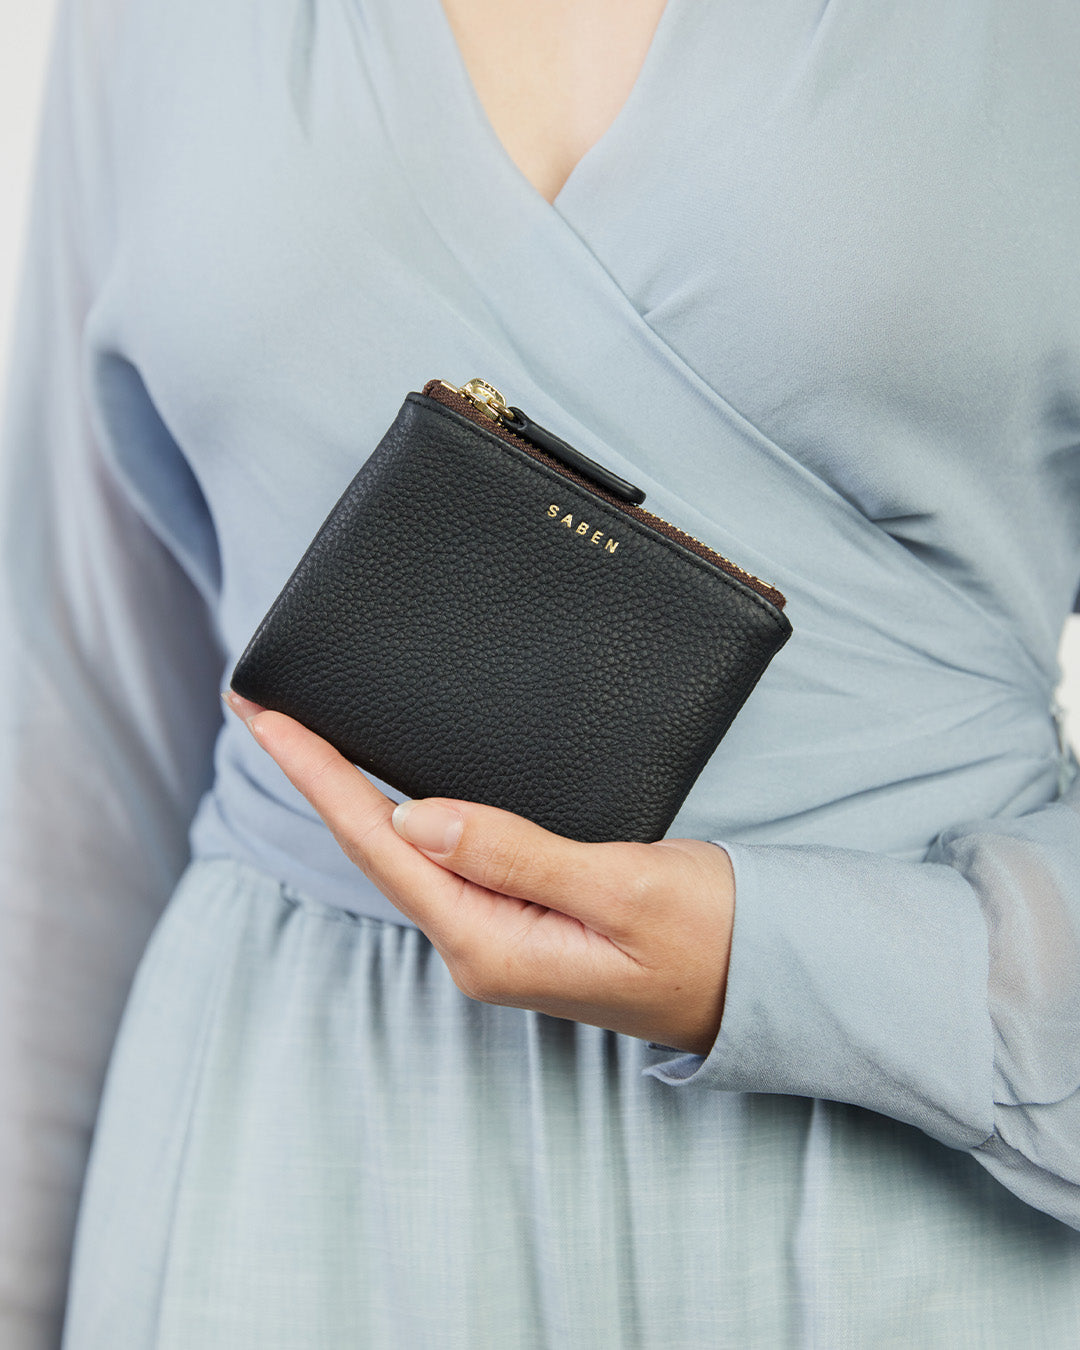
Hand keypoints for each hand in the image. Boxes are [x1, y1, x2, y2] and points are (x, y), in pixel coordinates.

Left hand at [225, 692, 735, 1054]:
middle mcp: (480, 946)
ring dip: (352, 793)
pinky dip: (403, 813)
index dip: (319, 777)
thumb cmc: (708, 937)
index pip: (382, 846)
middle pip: (378, 849)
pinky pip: (444, 860)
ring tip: (306, 739)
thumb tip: (415, 820)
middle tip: (264, 710)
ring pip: (405, 854)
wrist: (765, 980)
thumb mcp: (619, 886)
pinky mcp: (520, 922)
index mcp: (491, 943)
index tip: (264, 717)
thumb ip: (517, 854)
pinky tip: (388, 789)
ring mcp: (497, 937)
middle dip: (318, 777)